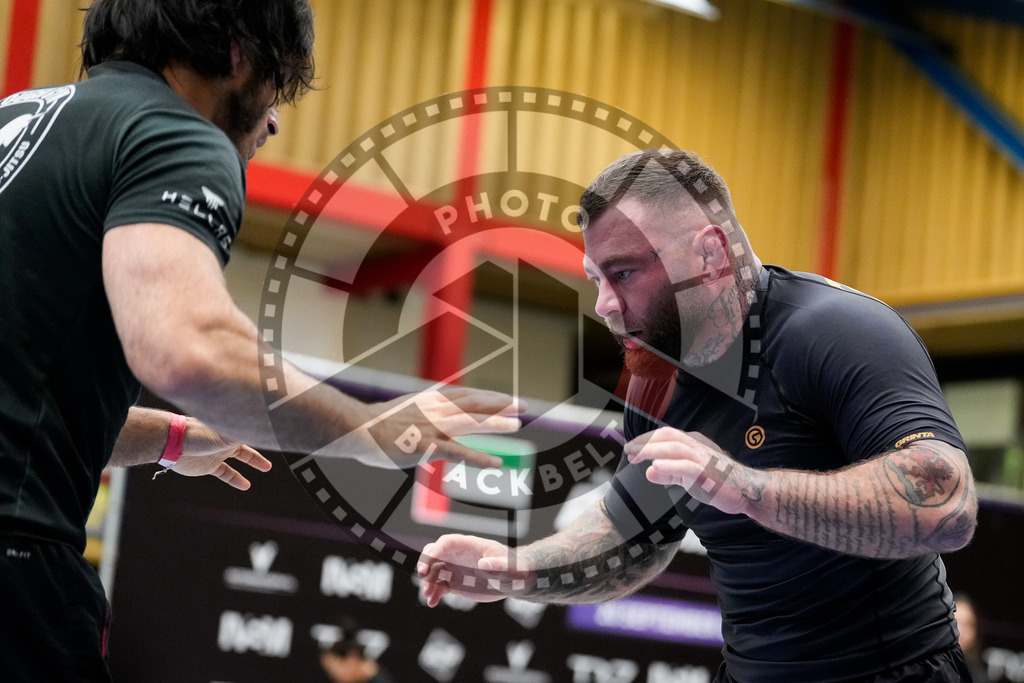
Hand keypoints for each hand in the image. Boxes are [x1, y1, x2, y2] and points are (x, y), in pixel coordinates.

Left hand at [171, 418, 271, 489]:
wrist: (173, 442)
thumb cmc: (201, 432)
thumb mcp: (228, 432)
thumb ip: (248, 431)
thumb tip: (268, 423)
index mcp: (233, 428)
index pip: (253, 428)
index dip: (266, 429)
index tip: (281, 431)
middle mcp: (226, 439)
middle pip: (248, 441)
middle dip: (263, 443)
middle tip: (278, 445)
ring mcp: (217, 452)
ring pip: (239, 457)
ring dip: (252, 462)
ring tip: (266, 468)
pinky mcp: (208, 466)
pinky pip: (225, 473)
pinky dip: (235, 479)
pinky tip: (245, 486)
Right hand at [357, 387, 525, 468]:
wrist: (357, 428)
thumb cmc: (373, 424)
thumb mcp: (401, 413)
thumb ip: (420, 417)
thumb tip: (429, 426)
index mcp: (430, 401)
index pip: (466, 395)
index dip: (488, 396)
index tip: (507, 398)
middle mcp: (435, 410)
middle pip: (474, 403)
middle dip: (500, 404)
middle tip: (523, 406)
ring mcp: (432, 427)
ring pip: (472, 423)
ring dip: (495, 424)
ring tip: (517, 426)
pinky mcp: (428, 446)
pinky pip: (459, 452)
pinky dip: (479, 457)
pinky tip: (496, 462)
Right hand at [417, 534, 531, 607]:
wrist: (514, 581)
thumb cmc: (513, 569)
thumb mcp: (508, 567)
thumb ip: (497, 565)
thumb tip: (484, 564)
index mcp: (470, 545)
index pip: (447, 542)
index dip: (436, 550)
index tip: (429, 563)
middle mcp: (459, 555)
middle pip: (435, 552)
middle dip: (426, 562)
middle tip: (422, 574)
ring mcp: (455, 569)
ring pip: (434, 571)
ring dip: (428, 582)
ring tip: (428, 595)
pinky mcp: (455, 583)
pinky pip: (439, 586)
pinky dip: (434, 593)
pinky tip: (432, 602)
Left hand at [624, 427, 766, 515]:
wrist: (747, 490)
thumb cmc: (718, 482)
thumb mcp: (688, 477)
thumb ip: (669, 473)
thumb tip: (649, 472)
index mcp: (693, 444)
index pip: (665, 435)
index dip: (646, 440)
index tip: (631, 449)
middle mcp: (697, 446)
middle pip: (667, 437)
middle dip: (645, 442)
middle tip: (628, 451)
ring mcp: (703, 458)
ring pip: (674, 447)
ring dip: (652, 450)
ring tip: (635, 456)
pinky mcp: (708, 472)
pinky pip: (687, 466)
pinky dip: (670, 465)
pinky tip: (656, 467)